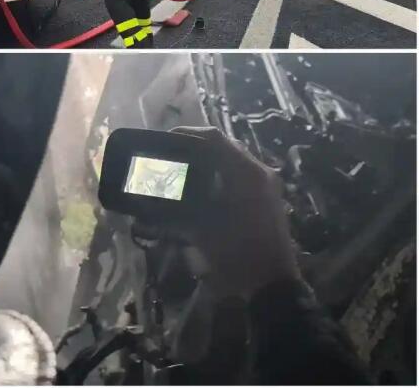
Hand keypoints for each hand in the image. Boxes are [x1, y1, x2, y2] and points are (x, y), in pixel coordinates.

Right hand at [170, 126, 300, 298]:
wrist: (270, 284)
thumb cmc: (235, 252)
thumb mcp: (199, 227)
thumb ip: (174, 206)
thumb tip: (149, 194)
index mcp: (246, 173)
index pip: (214, 138)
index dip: (187, 134)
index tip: (165, 140)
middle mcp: (260, 173)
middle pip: (224, 146)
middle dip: (196, 147)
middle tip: (171, 154)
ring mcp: (267, 186)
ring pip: (233, 160)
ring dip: (208, 160)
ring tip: (183, 170)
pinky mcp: (267, 199)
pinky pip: (240, 176)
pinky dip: (220, 175)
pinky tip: (202, 188)